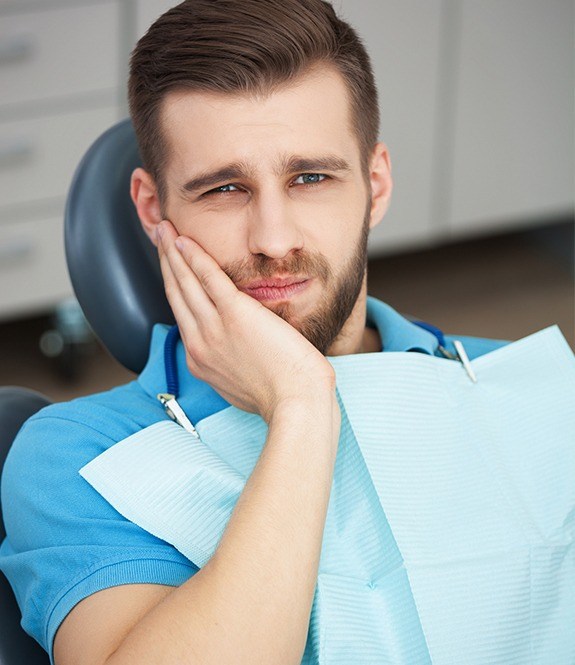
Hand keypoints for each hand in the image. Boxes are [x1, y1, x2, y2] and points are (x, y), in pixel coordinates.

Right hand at [157, 221, 335, 420]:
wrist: (296, 403)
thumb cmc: (281, 396)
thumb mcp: (243, 384)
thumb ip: (232, 363)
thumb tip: (237, 350)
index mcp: (201, 360)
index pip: (182, 314)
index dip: (174, 285)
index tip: (171, 267)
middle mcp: (200, 343)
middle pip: (176, 293)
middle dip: (165, 261)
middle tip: (159, 236)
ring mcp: (214, 329)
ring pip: (185, 282)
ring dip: (172, 251)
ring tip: (165, 229)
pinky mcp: (235, 315)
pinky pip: (208, 279)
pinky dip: (194, 257)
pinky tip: (184, 240)